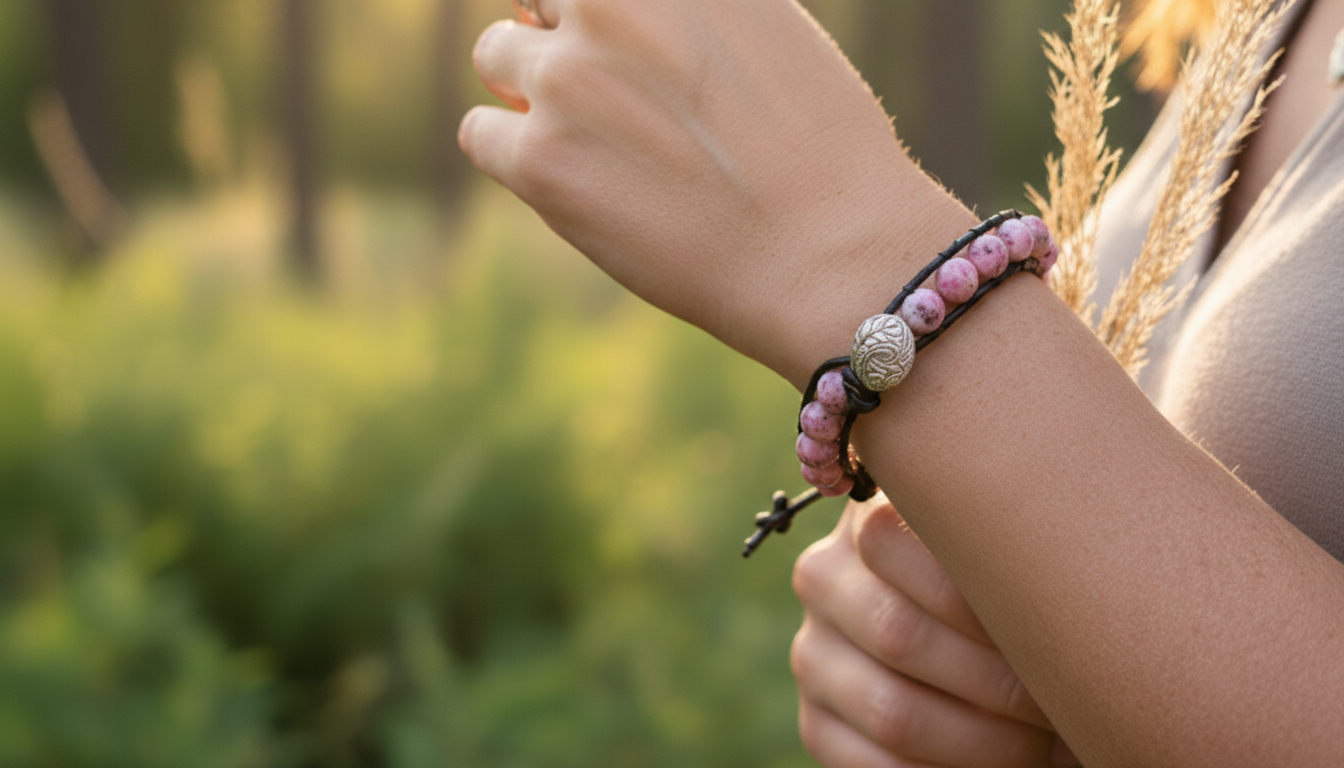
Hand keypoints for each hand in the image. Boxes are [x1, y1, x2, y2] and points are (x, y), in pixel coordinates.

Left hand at [460, 0, 973, 383]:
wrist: (830, 250)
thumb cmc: (817, 146)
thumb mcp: (762, 26)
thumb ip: (679, 10)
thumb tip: (601, 13)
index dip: (589, 6)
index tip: (601, 32)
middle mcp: (608, 1)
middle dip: (559, 31)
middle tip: (606, 88)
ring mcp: (566, 77)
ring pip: (496, 53)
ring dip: (530, 88)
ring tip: (597, 140)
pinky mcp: (540, 158)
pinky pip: (481, 133)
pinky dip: (512, 150)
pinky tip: (571, 179)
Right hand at [792, 495, 1078, 766]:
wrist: (966, 645)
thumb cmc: (1006, 593)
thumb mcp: (998, 554)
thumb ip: (1005, 550)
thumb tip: (1058, 577)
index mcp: (866, 521)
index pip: (897, 543)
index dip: (977, 592)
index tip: (1045, 624)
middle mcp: (823, 579)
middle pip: (899, 634)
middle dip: (994, 678)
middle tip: (1060, 697)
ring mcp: (813, 655)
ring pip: (891, 710)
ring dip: (983, 739)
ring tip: (1041, 741)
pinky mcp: (816, 723)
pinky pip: (876, 766)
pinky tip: (997, 764)